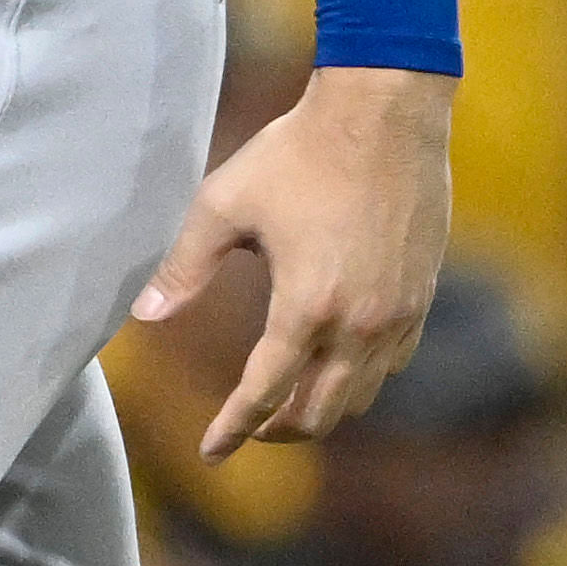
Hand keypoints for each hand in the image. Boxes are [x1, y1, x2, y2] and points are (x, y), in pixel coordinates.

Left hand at [139, 65, 455, 454]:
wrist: (386, 111)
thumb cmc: (298, 152)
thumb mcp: (224, 204)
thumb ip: (185, 266)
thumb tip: (146, 315)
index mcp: (305, 307)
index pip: (263, 395)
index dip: (231, 430)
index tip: (210, 453)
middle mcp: (358, 323)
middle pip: (317, 414)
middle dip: (277, 431)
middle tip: (248, 428)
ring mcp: (397, 314)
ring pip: (360, 397)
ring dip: (320, 410)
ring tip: (288, 403)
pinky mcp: (420, 295)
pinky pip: (392, 363)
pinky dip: (360, 378)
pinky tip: (337, 364)